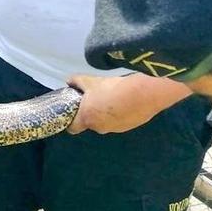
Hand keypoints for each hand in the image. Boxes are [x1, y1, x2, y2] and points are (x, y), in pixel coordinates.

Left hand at [66, 74, 190, 134]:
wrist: (142, 94)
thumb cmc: (111, 88)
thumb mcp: (90, 81)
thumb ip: (76, 81)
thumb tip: (69, 81)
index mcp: (87, 119)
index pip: (73, 128)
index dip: (71, 121)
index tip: (72, 112)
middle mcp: (99, 128)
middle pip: (90, 123)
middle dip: (90, 113)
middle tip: (93, 99)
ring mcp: (115, 129)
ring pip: (105, 122)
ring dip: (105, 114)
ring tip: (110, 98)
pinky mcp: (128, 127)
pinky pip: (118, 121)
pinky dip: (118, 114)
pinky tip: (122, 102)